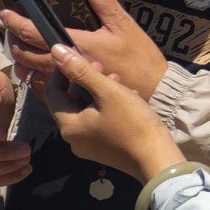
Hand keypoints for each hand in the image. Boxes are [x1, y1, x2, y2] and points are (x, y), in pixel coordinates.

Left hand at [5, 0, 169, 106]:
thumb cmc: (140, 56)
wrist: (155, 91)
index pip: (34, 33)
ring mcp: (64, 86)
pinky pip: (41, 90)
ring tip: (26, 47)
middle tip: (16, 29)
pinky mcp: (69, 100)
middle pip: (25, 55)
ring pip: (30, 73)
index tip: (6, 12)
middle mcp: (65, 68)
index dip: (16, 22)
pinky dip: (35, 77)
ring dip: (23, 59)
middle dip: (15, 40)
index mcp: (76, 46)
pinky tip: (40, 69)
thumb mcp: (122, 22)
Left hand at [38, 26, 183, 183]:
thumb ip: (82, 71)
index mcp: (68, 125)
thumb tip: (56, 52)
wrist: (156, 158)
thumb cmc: (131, 122)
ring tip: (118, 80)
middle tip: (102, 65)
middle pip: (71, 103)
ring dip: (99, 93)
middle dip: (85, 81)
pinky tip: (128, 99)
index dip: (62, 72)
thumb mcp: (108, 91)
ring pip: (87, 112)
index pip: (53, 93)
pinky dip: (107, 108)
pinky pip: (98, 124)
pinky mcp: (103, 151)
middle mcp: (72, 138)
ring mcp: (88, 147)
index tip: (76, 55)